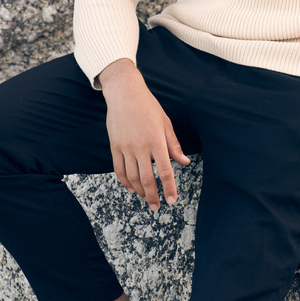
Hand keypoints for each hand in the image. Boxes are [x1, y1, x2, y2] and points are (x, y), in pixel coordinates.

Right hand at [99, 58, 190, 209]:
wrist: (125, 94)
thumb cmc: (148, 107)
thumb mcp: (166, 123)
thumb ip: (174, 145)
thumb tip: (184, 162)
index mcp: (156, 141)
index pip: (165, 171)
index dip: (169, 188)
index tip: (171, 200)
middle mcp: (141, 147)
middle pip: (147, 179)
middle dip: (153, 196)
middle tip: (157, 207)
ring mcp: (126, 147)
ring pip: (132, 177)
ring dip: (140, 191)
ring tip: (146, 198)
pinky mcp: (115, 146)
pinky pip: (119, 169)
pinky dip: (125, 181)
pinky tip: (131, 187)